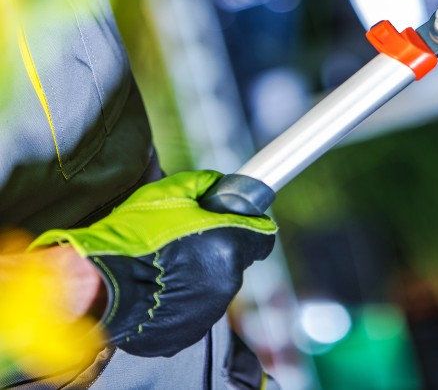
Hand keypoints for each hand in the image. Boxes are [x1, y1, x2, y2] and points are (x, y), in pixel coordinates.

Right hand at [29, 171, 275, 357]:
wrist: (97, 285)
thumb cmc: (132, 237)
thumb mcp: (169, 193)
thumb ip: (204, 184)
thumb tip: (218, 184)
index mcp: (229, 245)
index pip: (262, 235)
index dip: (250, 224)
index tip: (237, 220)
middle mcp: (226, 281)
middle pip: (237, 257)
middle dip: (220, 246)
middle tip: (189, 239)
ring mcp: (209, 309)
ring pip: (217, 282)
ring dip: (202, 272)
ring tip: (169, 263)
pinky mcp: (189, 330)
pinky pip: (197, 306)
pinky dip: (186, 295)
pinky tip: (162, 284)